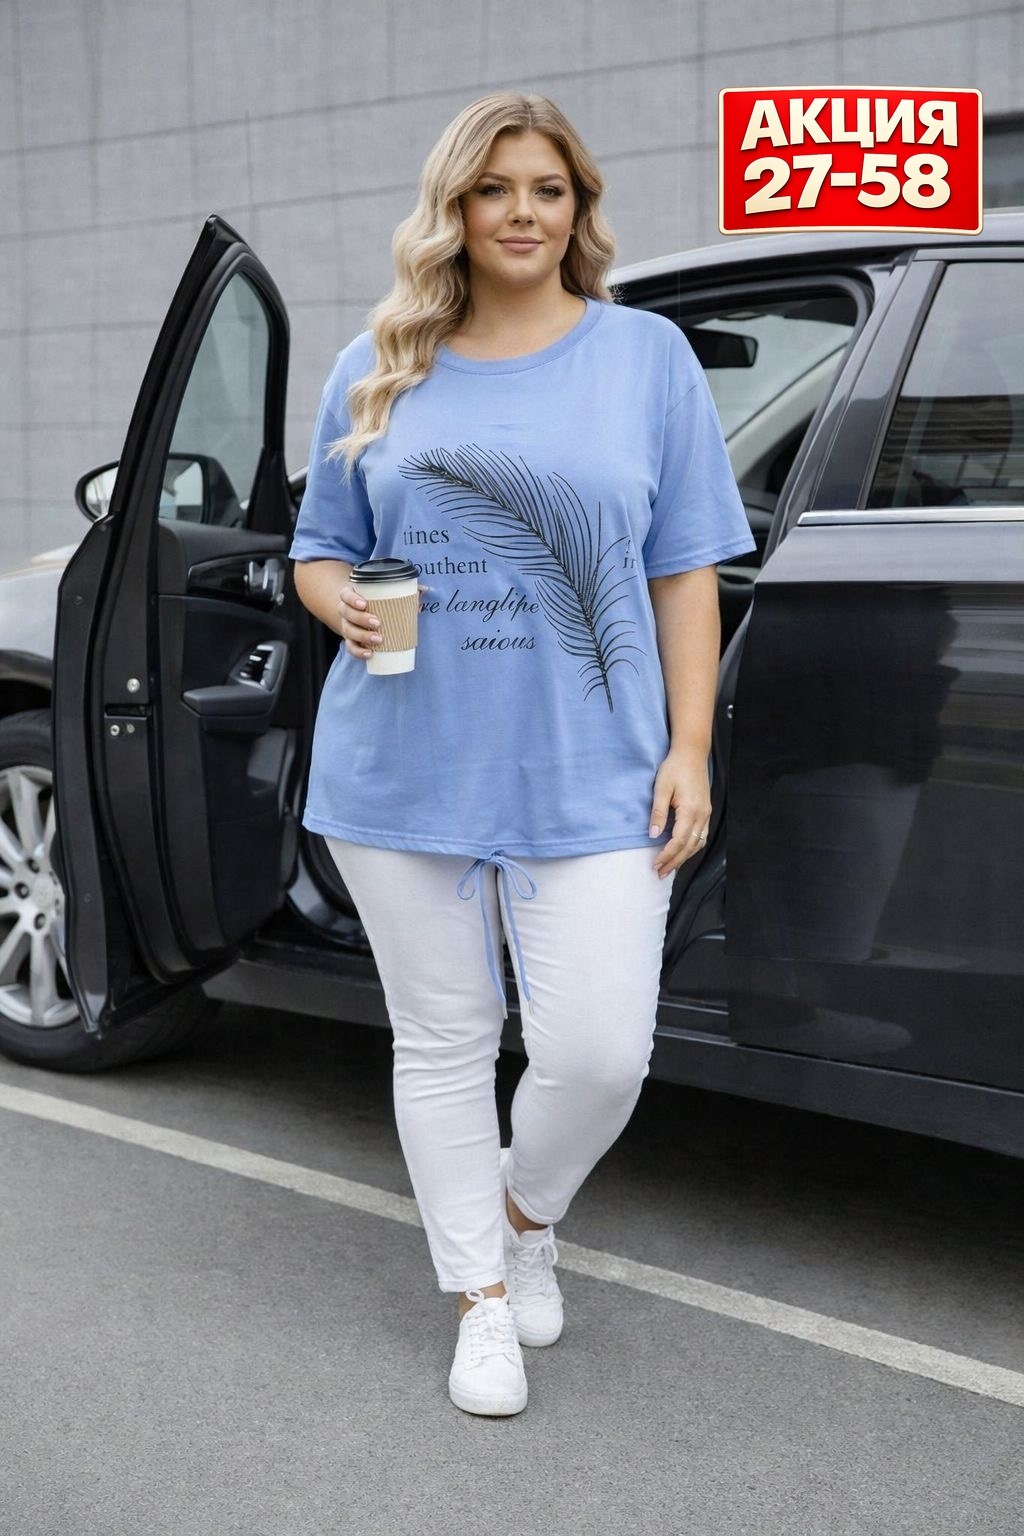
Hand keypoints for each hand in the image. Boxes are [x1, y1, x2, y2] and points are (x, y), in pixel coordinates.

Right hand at [339, 581, 429, 658]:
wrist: (360, 613)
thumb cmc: (376, 601)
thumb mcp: (385, 593)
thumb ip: (404, 590)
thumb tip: (425, 589)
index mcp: (351, 595)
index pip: (346, 594)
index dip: (352, 599)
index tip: (364, 603)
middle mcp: (345, 610)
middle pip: (346, 613)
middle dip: (361, 618)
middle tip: (377, 622)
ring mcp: (347, 626)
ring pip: (348, 631)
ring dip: (362, 636)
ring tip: (379, 639)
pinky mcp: (350, 640)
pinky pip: (351, 647)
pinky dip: (359, 652)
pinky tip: (370, 654)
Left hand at [649, 744, 711, 878]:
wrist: (692, 753)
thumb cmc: (674, 768)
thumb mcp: (661, 788)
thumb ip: (658, 813)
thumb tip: (653, 835)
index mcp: (690, 810)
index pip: (679, 841)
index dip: (667, 855)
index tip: (655, 864)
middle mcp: (702, 815)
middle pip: (690, 846)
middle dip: (675, 862)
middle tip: (661, 873)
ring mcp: (706, 813)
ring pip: (698, 843)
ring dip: (684, 857)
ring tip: (670, 867)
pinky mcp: (706, 811)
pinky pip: (701, 835)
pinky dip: (692, 848)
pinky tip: (683, 852)